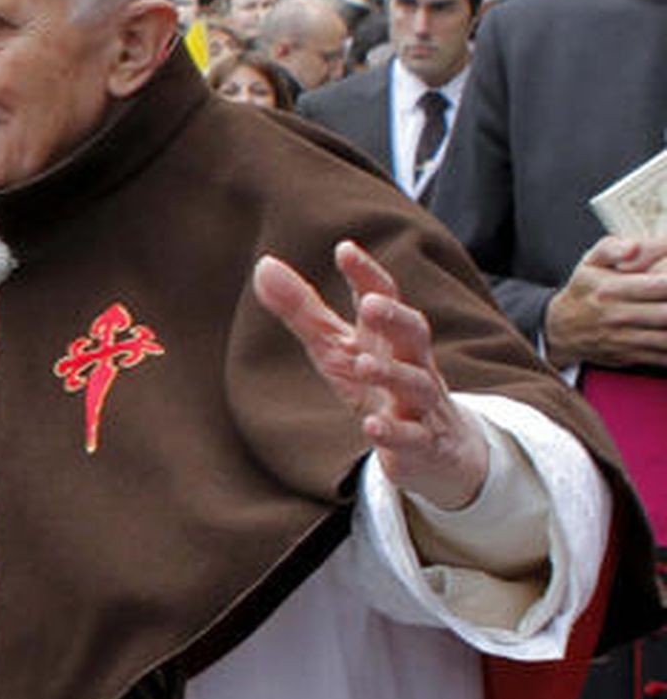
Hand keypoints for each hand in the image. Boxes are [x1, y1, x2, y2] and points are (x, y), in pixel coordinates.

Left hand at [253, 240, 489, 508]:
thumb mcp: (335, 347)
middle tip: (372, 304)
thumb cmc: (377, 385)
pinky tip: (373, 426)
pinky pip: (412, 437)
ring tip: (364, 365)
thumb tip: (264, 265)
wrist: (434, 448)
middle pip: (413, 334)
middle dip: (395, 318)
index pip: (384, 297)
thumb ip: (302, 309)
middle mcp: (410, 362)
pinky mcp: (421, 443)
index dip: (366, 275)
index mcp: (387, 336)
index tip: (345, 249)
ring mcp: (420, 404)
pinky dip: (394, 431)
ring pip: (415, 384)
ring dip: (392, 375)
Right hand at [545, 235, 666, 369]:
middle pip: (666, 315)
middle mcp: (617, 316)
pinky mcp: (630, 356)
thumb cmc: (584, 290)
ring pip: (666, 339)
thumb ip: (612, 248)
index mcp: (610, 290)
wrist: (560, 330)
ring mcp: (624, 340)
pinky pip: (662, 357)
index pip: (659, 286)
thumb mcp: (590, 263)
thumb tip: (634, 247)